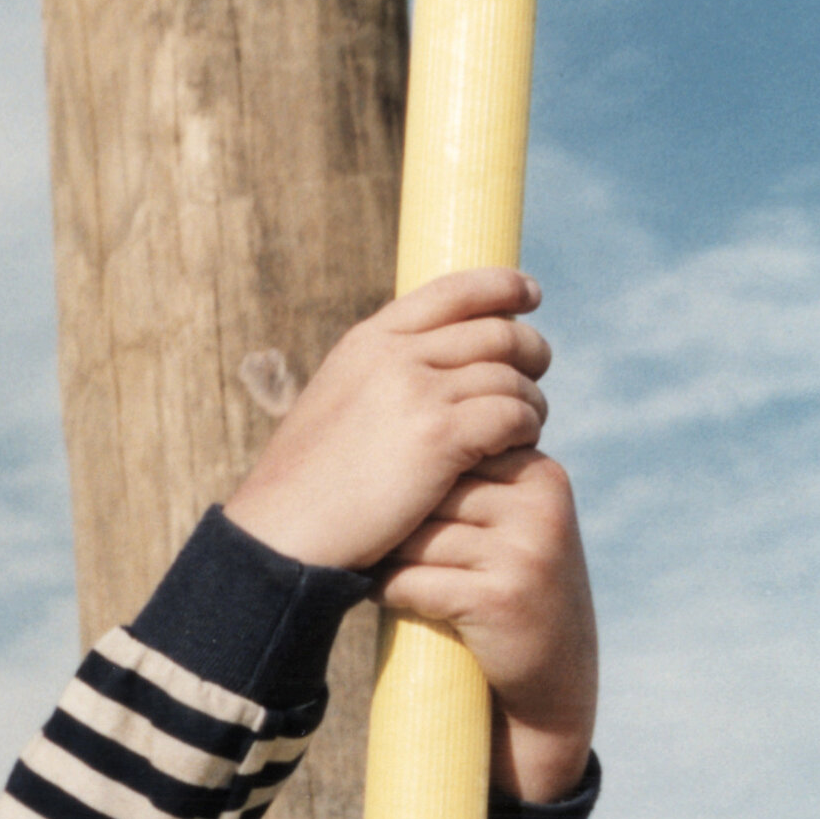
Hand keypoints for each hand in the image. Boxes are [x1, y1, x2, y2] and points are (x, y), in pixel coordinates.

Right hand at [223, 270, 548, 573]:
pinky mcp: (439, 437)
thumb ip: (379, 380)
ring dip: (530, 397)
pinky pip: (511, 415)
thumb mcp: (335, 406)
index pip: (454, 290)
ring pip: (509, 374)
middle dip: (528, 348)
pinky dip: (525, 427)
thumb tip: (425, 372)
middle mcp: (396, 354)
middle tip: (537, 371)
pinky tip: (522, 443)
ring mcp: (418, 392)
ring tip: (530, 421)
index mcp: (369, 341)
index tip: (530, 293)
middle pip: (495, 330)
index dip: (502, 286)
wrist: (281, 533)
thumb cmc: (307, 486)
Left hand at [376, 446, 596, 800]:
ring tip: (375, 568)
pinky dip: (389, 591)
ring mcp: (525, 550)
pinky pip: (415, 581)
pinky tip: (381, 596)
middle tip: (365, 536)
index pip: (454, 452)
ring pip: (420, 537)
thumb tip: (395, 433)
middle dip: (397, 517)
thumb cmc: (512, 603)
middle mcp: (541, 504)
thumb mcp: (509, 530)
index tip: (380, 500)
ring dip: (388, 557)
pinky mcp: (501, 597)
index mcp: (541, 474)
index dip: (412, 481)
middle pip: (433, 492)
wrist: (552, 688)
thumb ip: (475, 484)